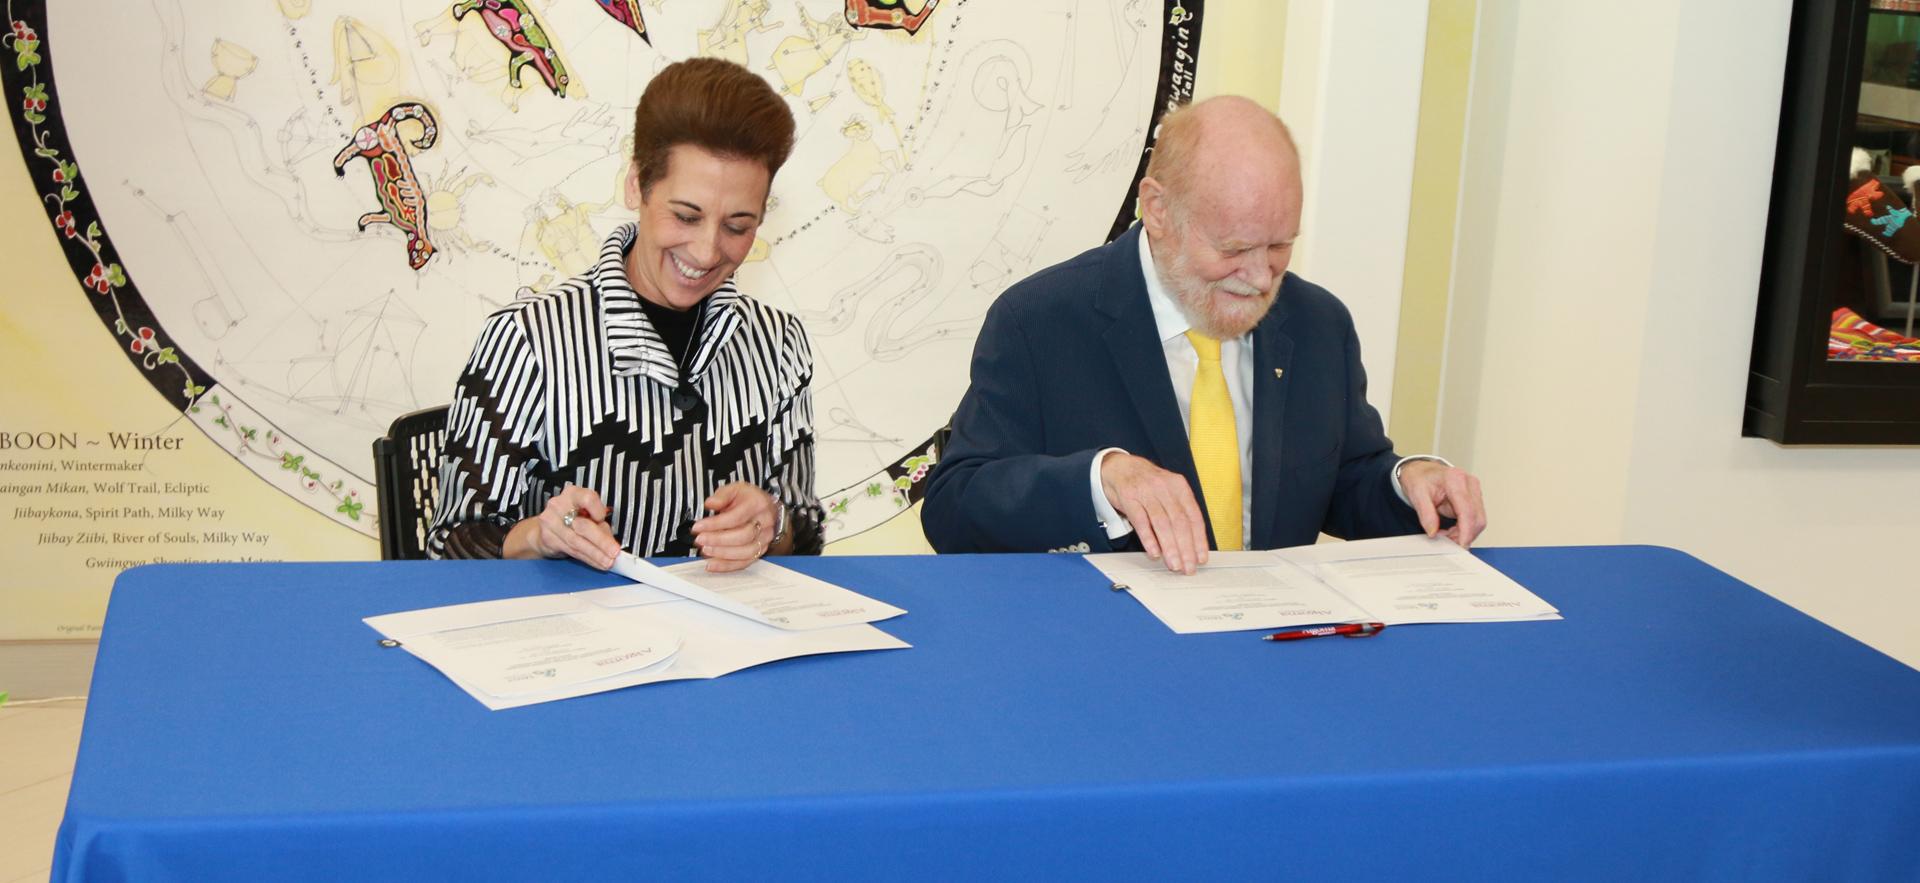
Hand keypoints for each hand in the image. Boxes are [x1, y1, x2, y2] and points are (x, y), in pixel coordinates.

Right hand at [504, 484, 620, 569]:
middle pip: (583, 525)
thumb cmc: (572, 519)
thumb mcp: (588, 516)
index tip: (603, 520)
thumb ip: (600, 525)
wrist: (546, 529)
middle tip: (614, 552)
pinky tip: (596, 562)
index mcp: (574, 494)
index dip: (598, 510)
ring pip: (577, 541)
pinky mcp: (548, 538)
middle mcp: (560, 505)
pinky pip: (570, 550)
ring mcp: (550, 521)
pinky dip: (586, 558)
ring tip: (608, 562)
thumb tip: (612, 543)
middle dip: (601, 541)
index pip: (587, 498)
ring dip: (595, 554)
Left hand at [690, 482, 782, 572]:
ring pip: (746, 552)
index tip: (698, 527)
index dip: (715, 524)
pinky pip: (745, 563)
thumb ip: (721, 496)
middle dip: (718, 540)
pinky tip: (712, 564)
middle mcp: (765, 523)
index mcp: (758, 505)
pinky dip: (727, 566)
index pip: (736, 517)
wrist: (766, 508)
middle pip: (743, 536)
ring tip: (705, 551)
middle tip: (700, 540)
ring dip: (722, 554)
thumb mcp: (735, 489)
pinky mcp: (761, 551)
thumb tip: (710, 503)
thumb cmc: (748, 499)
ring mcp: (765, 539)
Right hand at [1099, 451, 1208, 573]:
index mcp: (1179, 487)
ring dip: (1170, 547)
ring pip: (1162, 524)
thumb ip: (1179, 512)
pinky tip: (1154, 552)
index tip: (1201, 557)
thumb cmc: (1147, 483)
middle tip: (1188, 566)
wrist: (1119, 467)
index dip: (1199, 540)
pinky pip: (1141, 521)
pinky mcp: (1129, 498)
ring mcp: (1146, 493)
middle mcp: (1165, 488)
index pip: (1194, 517)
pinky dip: (1149, 539)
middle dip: (1186, 548)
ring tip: (1173, 564)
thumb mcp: (1168, 491)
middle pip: (1179, 522)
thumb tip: (1191, 542)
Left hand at [1397, 460, 1486, 547]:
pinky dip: (1464, 528)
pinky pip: (1474, 519)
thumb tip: (1433, 532)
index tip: (1460, 545)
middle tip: (1447, 542)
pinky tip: (1451, 530)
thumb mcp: (1416, 494)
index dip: (1466, 532)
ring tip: (1446, 535)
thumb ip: (1426, 514)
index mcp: (1455, 480)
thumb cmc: (1419, 478)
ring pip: (1478, 520)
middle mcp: (1469, 483)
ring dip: (1464, 533)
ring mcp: (1474, 490)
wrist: (1421, 471)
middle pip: (1477, 518)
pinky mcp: (1474, 498)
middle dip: (1464, 535)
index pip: (1467, 510)